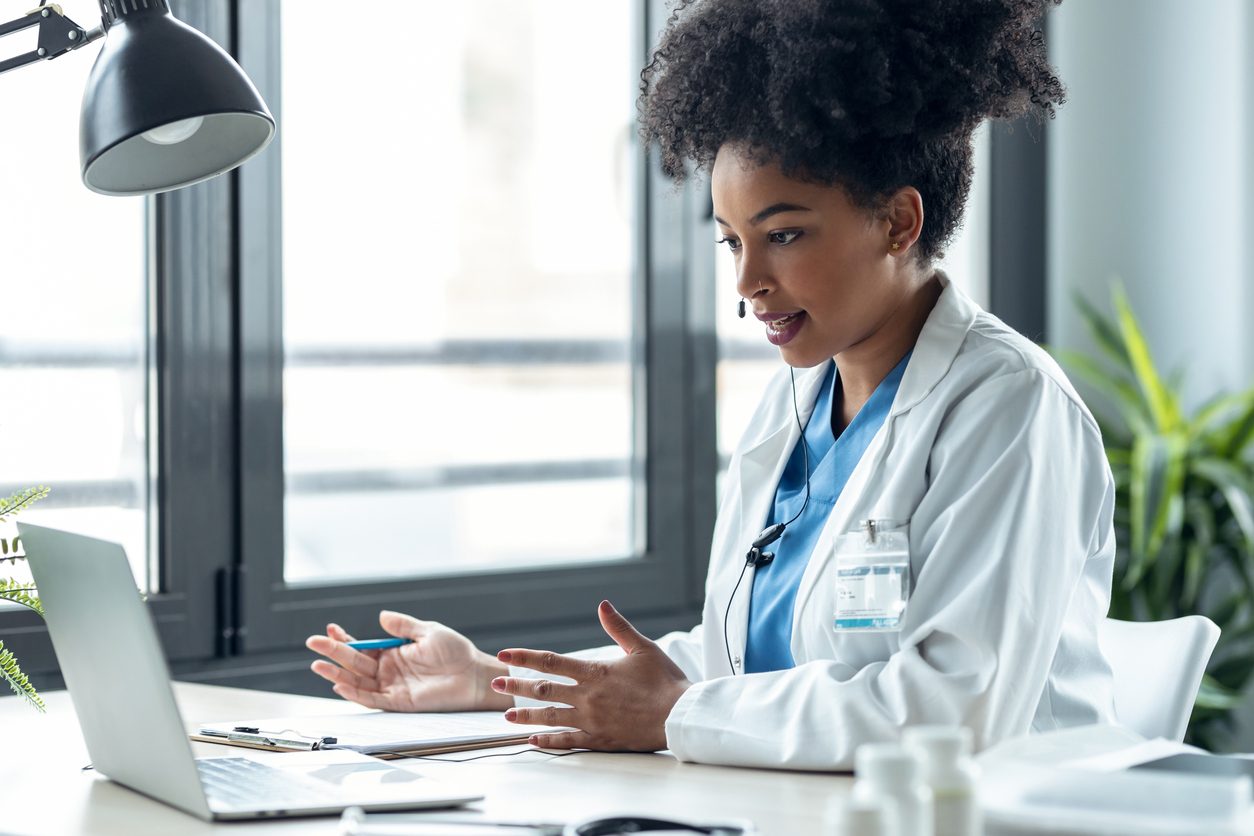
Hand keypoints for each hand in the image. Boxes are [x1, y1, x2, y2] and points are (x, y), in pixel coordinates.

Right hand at [306, 611, 511, 711]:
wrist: (473, 675)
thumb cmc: (455, 652)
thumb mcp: (428, 632)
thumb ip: (403, 626)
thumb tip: (381, 616)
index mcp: (393, 652)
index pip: (363, 646)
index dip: (345, 639)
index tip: (330, 629)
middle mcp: (388, 670)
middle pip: (355, 662)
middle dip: (334, 652)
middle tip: (313, 643)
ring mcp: (392, 686)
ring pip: (358, 681)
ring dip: (337, 674)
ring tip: (318, 664)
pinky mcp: (399, 702)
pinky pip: (372, 699)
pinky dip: (355, 693)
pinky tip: (339, 684)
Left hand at [490, 600, 691, 750]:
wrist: (680, 715)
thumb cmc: (665, 681)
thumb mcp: (643, 647)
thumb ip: (618, 627)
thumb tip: (602, 605)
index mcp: (596, 672)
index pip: (552, 662)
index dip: (525, 657)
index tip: (505, 654)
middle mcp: (588, 697)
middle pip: (544, 690)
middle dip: (517, 686)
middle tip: (496, 683)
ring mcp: (592, 720)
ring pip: (550, 717)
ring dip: (526, 716)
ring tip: (506, 716)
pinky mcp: (600, 739)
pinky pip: (568, 741)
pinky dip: (548, 741)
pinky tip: (533, 741)